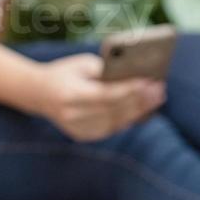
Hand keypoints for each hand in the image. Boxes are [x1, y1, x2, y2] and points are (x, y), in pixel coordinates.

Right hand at [32, 53, 165, 141]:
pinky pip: (111, 128)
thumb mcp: (81, 64)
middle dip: (140, 100)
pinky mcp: (83, 136)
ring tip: (157, 98)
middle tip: (160, 89)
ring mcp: (78, 129)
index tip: (150, 81)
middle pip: (114, 110)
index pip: (106, 94)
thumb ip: (105, 71)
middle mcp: (73, 115)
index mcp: (70, 94)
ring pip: (116, 122)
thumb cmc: (65, 72)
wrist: (39, 93)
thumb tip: (135, 76)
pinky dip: (128, 119)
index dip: (129, 89)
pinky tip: (143, 109)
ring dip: (139, 110)